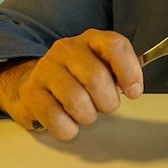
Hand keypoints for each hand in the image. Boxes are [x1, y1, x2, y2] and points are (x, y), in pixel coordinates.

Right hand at [0, 29, 143, 139]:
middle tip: (106, 106)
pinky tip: (69, 123)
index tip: (134, 92)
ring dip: (88, 116)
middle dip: (108, 101)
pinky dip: (69, 128)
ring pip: (77, 100)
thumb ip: (123, 69)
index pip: (115, 45)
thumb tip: (136, 83)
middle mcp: (67, 48)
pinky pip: (56, 118)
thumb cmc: (77, 77)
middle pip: (96, 77)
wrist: (34, 85)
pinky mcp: (31, 93)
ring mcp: (46, 69)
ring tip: (86, 114)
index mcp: (91, 39)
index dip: (129, 71)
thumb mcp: (103, 65)